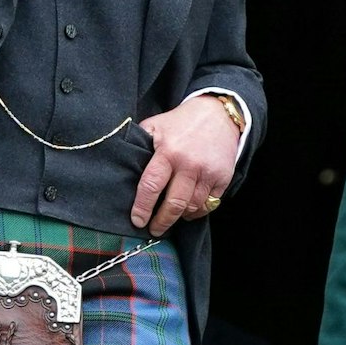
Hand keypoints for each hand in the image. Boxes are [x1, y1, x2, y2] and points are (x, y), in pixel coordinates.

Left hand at [129, 95, 240, 235]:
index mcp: (168, 151)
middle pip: (174, 204)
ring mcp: (208, 172)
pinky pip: (209, 205)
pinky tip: (189, 208)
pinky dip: (197, 211)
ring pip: (192, 207)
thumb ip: (140, 144)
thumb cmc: (181, 122)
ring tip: (171, 216)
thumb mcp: (156, 126)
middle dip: (161, 222)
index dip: (143, 207)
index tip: (137, 221)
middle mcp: (189, 164)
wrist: (218, 114)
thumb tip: (122, 166)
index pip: (151, 186)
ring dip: (180, 216)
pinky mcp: (223, 178)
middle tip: (154, 230)